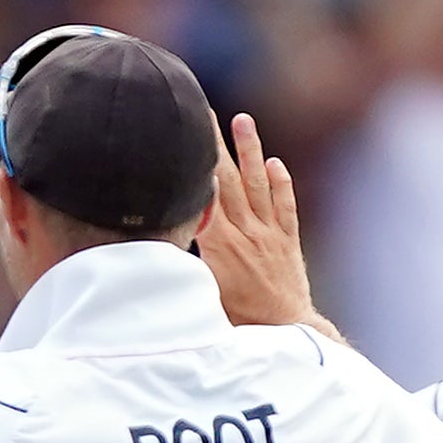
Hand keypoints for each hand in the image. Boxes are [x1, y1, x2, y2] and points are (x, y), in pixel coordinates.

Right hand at [196, 114, 319, 329]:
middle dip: (215, 143)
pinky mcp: (288, 243)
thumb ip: (183, 267)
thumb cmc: (236, 322)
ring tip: (243, 119)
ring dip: (250, 150)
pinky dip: (281, 183)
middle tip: (205, 110)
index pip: (205, 194)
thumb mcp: (201, 295)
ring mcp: (269, 234)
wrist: (284, 332)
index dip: (196, 164)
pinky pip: (286, 207)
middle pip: (229, 179)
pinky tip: (274, 162)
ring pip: (258, 185)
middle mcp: (245, 232)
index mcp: (219, 245)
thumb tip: (155, 248)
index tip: (186, 136)